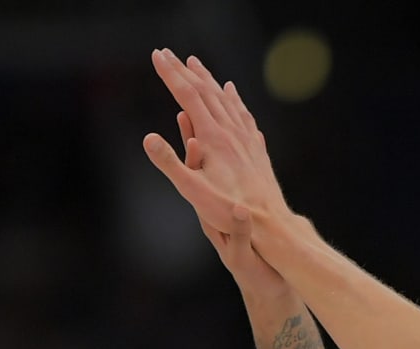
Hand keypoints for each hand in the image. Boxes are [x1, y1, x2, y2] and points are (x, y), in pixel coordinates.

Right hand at [143, 49, 288, 237]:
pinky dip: (232, 98)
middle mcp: (231, 131)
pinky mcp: (256, 148)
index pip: (187, 96)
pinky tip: (232, 92)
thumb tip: (148, 138)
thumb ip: (170, 163)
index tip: (156, 55)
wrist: (271, 223)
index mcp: (213, 137)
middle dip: (184, 70)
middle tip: (168, 53)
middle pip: (205, 91)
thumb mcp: (193, 192)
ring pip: (224, 99)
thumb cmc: (230, 211)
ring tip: (196, 65)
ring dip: (207, 79)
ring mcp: (245, 138)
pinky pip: (242, 114)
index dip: (170, 74)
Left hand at [171, 109, 289, 298]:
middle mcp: (213, 206)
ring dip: (204, 136)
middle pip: (199, 165)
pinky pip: (228, 171)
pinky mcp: (238, 204)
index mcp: (212, 216)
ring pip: (212, 164)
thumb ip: (240, 234)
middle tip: (186, 106)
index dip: (196, 159)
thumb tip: (240, 210)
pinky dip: (225, 152)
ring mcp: (224, 204)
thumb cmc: (255, 276)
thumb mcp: (244, 258)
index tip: (197, 138)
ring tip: (194, 110)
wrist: (267, 286)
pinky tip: (225, 134)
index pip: (198, 182)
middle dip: (193, 135)